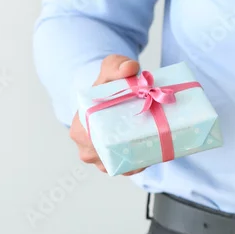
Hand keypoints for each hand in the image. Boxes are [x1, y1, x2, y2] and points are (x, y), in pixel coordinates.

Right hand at [70, 54, 142, 174]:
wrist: (112, 93)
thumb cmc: (108, 83)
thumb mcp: (111, 68)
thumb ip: (118, 64)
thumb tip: (130, 68)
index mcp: (79, 128)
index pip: (98, 142)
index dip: (120, 137)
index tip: (139, 127)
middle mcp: (86, 148)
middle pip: (111, 157)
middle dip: (132, 149)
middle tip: (154, 134)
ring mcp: (100, 159)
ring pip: (120, 166)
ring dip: (137, 160)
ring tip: (155, 144)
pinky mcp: (114, 162)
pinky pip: (127, 169)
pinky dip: (139, 164)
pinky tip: (152, 154)